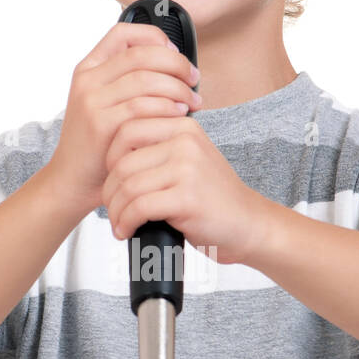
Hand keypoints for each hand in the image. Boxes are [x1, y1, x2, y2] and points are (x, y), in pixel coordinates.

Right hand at [49, 21, 202, 216]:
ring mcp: (91, 101)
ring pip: (145, 79)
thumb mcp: (107, 104)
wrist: (73, 179)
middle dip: (176, 63)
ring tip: (193, 101)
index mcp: (89, 68)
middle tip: (194, 79)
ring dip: (177, 88)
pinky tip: (180, 115)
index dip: (155, 37)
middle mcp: (87, 80)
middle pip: (140, 54)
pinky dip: (167, 107)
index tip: (175, 53)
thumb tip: (176, 64)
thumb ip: (130, 82)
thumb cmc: (99, 143)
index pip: (123, 33)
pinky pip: (142, 107)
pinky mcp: (100, 124)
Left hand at [102, 113, 270, 266]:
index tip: (112, 181)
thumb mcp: (189, 161)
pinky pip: (139, 207)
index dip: (109, 158)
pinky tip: (127, 231)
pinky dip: (126, 222)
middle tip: (111, 208)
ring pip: (128, 186)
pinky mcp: (187, 198)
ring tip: (119, 224)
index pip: (127, 129)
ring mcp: (187, 168)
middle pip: (122, 160)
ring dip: (115, 210)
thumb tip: (110, 157)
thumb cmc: (214, 199)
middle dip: (109, 189)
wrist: (248, 225)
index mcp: (183, 127)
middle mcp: (185, 142)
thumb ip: (159, 150)